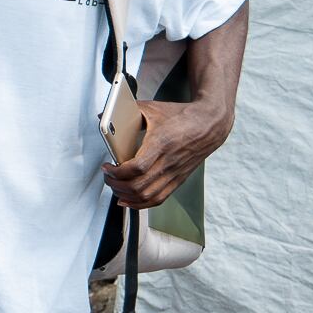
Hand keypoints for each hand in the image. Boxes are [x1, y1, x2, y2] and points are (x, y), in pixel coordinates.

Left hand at [102, 98, 232, 208]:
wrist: (209, 124)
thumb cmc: (180, 116)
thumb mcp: (152, 108)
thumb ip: (127, 111)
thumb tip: (103, 115)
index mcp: (161, 144)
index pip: (137, 167)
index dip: (118, 172)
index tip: (107, 167)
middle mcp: (168, 162)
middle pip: (139, 186)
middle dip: (117, 185)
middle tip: (108, 176)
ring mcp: (174, 173)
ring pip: (148, 196)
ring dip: (127, 196)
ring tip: (115, 187)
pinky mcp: (178, 180)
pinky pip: (159, 199)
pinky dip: (141, 204)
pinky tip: (128, 200)